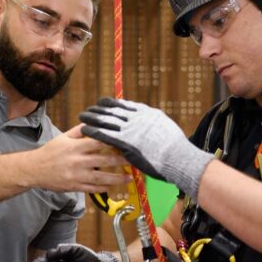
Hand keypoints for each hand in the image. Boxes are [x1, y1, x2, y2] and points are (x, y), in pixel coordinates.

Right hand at [31, 124, 131, 193]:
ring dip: (117, 178)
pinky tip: (113, 186)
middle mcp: (77, 161)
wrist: (34, 169)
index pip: (98, 143)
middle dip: (121, 161)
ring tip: (129, 177)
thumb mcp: (64, 137)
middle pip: (104, 161)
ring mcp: (77, 176)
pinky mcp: (75, 187)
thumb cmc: (50, 151)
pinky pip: (92, 189)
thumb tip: (94, 121)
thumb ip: (80, 131)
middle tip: (134, 160)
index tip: (125, 142)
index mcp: (75, 147)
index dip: (113, 142)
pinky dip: (103, 188)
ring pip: (101, 178)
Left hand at [79, 98, 213, 198]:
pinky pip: (105, 134)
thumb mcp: (166, 129)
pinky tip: (84, 129)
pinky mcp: (125, 143)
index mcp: (148, 114)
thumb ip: (154, 125)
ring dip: (93, 117)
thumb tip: (151, 124)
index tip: (104, 103)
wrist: (179, 158)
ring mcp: (131, 129)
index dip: (113, 105)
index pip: (126, 106)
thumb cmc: (176, 149)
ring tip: (82, 116)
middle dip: (100, 109)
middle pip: (114, 110)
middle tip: (90, 109)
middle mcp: (137, 118)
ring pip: (107, 120)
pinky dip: (93, 131)